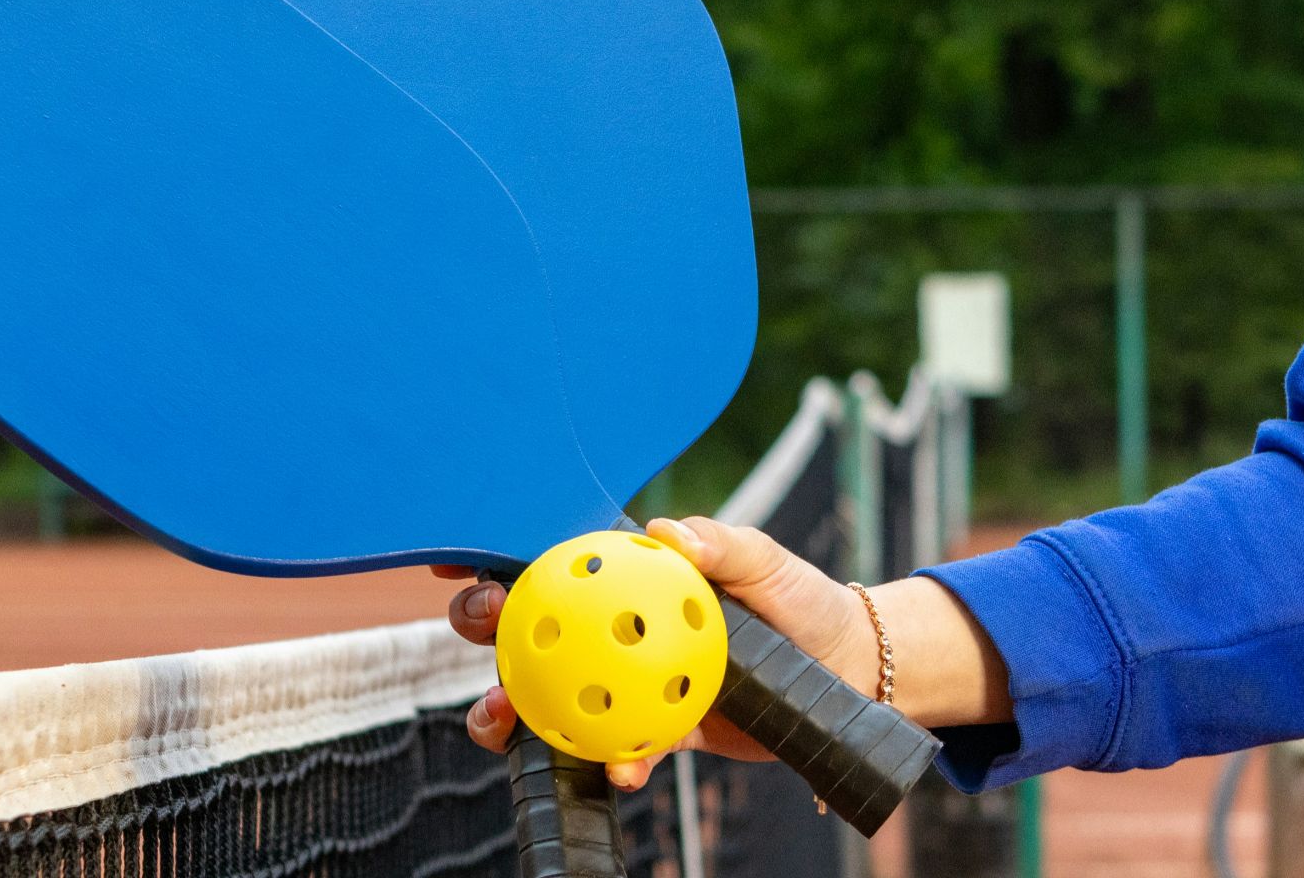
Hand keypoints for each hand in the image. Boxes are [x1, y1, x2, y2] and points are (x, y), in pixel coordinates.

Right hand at [434, 516, 1006, 791]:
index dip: (499, 553)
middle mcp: (613, 627)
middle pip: (528, 624)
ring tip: (504, 721)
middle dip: (485, 625)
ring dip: (512, 708)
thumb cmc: (801, 601)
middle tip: (484, 628)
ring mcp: (623, 681)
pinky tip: (616, 768)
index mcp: (629, 577)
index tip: (458, 554)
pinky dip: (607, 761)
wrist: (845, 675)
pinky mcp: (651, 731)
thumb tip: (672, 533)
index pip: (554, 558)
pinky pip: (612, 746)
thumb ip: (723, 546)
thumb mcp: (769, 563)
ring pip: (547, 693)